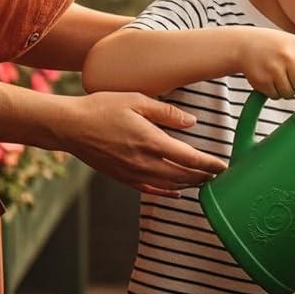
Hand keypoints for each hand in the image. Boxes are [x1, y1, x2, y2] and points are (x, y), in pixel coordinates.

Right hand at [60, 92, 227, 194]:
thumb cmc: (102, 108)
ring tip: (203, 182)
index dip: (210, 164)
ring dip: (188, 185)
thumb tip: (192, 122)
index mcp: (152, 141)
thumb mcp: (137, 101)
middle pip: (183, 176)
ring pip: (169, 186)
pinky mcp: (122, 178)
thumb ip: (167, 113)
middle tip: (218, 176)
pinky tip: (176, 192)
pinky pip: (150, 190)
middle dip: (203, 177)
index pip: (190, 158)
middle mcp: (145, 162)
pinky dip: (167, 193)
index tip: (224, 167)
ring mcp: (132, 173)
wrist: (70, 126)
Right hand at [235, 29, 294, 97]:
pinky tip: (268, 77)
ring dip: (285, 88)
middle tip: (287, 70)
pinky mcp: (260, 81)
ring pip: (289, 93)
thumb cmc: (278, 45)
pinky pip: (275, 96)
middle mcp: (287, 57)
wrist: (244, 44)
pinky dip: (273, 91)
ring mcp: (272, 69)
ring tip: (277, 73)